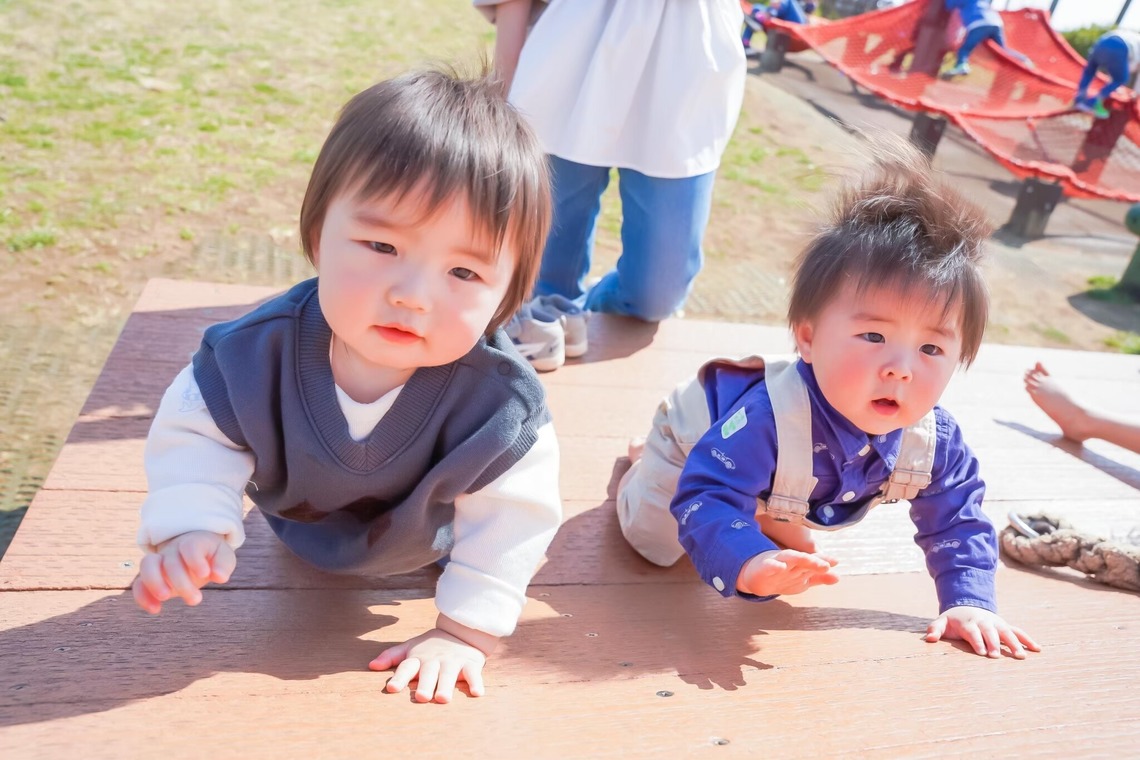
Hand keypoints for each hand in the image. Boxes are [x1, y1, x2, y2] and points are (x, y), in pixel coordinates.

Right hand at [131, 531, 235, 613]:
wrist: (195, 549)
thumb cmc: (210, 554)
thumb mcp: (223, 556)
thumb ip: (223, 564)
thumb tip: (220, 577)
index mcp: (192, 542)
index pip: (190, 547)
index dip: (195, 560)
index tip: (205, 574)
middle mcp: (173, 550)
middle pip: (170, 561)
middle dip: (181, 582)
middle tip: (196, 600)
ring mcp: (159, 562)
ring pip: (147, 565)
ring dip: (154, 583)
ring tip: (165, 598)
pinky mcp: (151, 578)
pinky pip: (139, 584)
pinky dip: (142, 596)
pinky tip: (155, 609)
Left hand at [370, 614, 499, 703]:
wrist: (462, 630)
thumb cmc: (430, 646)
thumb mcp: (411, 647)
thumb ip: (392, 656)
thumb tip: (372, 665)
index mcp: (418, 657)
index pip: (406, 667)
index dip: (399, 677)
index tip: (392, 688)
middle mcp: (435, 659)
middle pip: (429, 672)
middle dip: (424, 684)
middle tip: (421, 697)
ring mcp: (453, 661)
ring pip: (449, 674)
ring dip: (446, 686)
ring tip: (442, 699)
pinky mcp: (470, 663)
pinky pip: (473, 673)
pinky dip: (476, 682)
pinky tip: (477, 693)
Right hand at [736, 549, 838, 596]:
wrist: (756, 578)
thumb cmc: (782, 576)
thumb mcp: (801, 579)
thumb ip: (818, 578)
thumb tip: (838, 578)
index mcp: (800, 564)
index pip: (813, 561)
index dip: (824, 560)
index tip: (836, 561)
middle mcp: (790, 561)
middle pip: (803, 559)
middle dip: (814, 561)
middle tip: (826, 566)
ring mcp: (777, 562)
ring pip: (789, 558)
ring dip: (799, 558)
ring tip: (809, 560)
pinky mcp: (764, 567)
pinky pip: (769, 565)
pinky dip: (774, 565)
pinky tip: (780, 567)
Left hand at [925, 606, 1040, 658]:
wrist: (967, 605)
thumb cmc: (953, 621)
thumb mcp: (941, 622)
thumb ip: (934, 629)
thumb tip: (929, 639)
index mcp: (968, 622)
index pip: (973, 632)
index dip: (977, 641)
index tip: (981, 652)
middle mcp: (984, 622)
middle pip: (990, 632)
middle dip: (994, 643)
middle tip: (997, 657)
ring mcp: (997, 623)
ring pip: (1007, 632)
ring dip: (1014, 643)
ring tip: (1021, 656)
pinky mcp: (1005, 626)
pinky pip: (1018, 631)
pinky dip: (1027, 639)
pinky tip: (1037, 649)